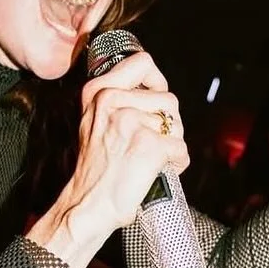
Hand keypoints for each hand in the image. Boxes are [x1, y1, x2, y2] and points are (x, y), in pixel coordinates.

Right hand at [66, 52, 190, 231]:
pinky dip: (176, 164)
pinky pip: (181, 149)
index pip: (143, 62)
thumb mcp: (94, 121)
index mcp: (98, 91)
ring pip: (176, 124)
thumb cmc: (95, 170)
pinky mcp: (150, 144)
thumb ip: (118, 100)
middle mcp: (112, 101)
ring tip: (150, 158)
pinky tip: (157, 171)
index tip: (156, 98)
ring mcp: (132, 122)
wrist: (88, 205)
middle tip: (150, 143)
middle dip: (168, 123)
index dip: (157, 81)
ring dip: (171, 144)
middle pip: (168, 98)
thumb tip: (153, 89)